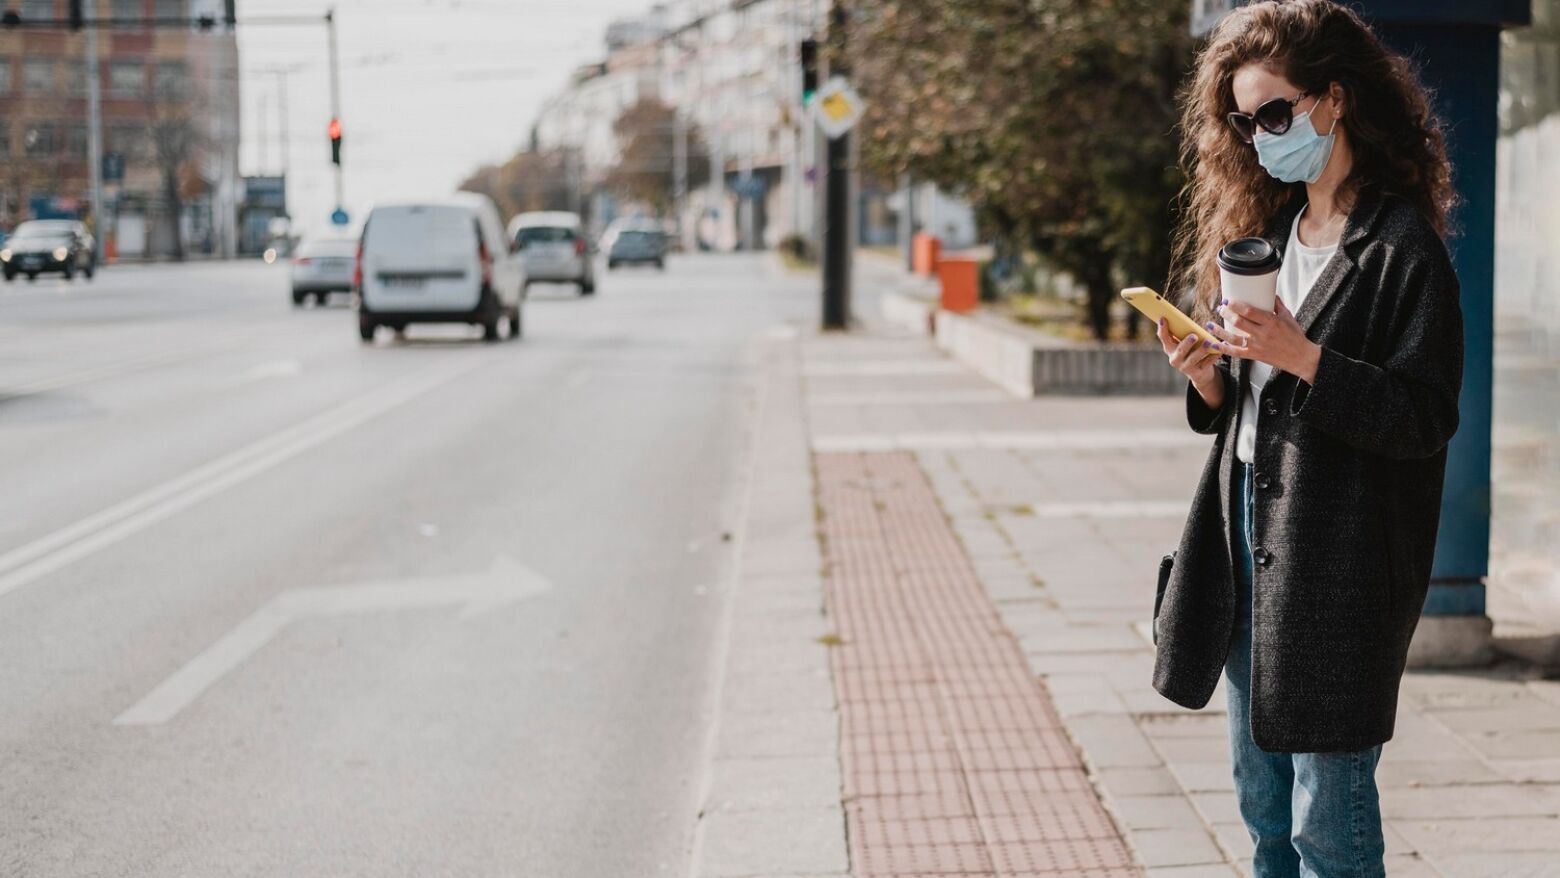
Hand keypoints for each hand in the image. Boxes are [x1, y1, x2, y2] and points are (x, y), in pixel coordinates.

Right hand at [1156, 318, 1223, 408]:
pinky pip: (1207, 363)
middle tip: (1194, 336)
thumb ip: (1181, 333)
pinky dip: (1214, 356)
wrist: (1198, 373)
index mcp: (1169, 349)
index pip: (1164, 338)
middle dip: (1186, 343)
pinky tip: (1220, 350)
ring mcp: (1186, 367)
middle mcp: (1175, 359)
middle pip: (1180, 350)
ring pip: (1194, 358)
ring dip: (1201, 350)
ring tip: (1209, 342)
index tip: (1164, 318)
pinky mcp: (1198, 372)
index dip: (1162, 329)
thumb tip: (1180, 317)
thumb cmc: (1190, 351)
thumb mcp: (1183, 343)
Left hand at [1206, 298, 1322, 384]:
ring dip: (1219, 331)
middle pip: (1239, 323)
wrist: (1300, 358)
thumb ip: (1277, 305)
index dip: (1236, 305)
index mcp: (1272, 322)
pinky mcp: (1254, 355)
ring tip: (1209, 324)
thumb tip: (1270, 293)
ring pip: (1233, 338)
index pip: (1250, 311)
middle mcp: (1263, 334)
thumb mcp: (1288, 317)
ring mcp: (1257, 346)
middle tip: (1220, 308)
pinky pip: (1235, 353)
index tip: (1228, 300)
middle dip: (1226, 314)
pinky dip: (1223, 349)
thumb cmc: (1295, 336)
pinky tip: (1214, 344)